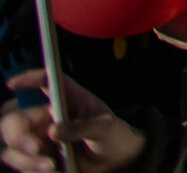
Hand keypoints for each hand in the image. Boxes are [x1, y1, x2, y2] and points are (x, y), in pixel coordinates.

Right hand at [0, 70, 145, 172]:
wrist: (116, 161)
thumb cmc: (112, 136)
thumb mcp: (105, 128)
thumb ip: (82, 127)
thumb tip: (53, 131)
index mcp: (68, 100)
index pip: (46, 82)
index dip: (28, 79)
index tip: (14, 84)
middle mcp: (48, 118)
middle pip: (15, 121)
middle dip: (18, 136)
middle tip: (36, 149)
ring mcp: (40, 140)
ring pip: (14, 149)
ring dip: (28, 160)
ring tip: (52, 166)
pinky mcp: (38, 160)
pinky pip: (24, 167)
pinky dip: (34, 171)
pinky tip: (57, 172)